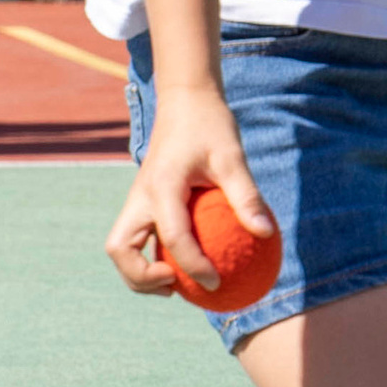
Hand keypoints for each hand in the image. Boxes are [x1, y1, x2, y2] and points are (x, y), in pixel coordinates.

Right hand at [106, 86, 275, 299]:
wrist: (185, 100)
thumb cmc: (210, 125)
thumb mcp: (233, 157)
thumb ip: (246, 196)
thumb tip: (266, 233)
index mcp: (161, 186)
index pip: (172, 236)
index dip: (192, 266)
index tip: (217, 282)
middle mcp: (141, 196)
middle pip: (119, 248)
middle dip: (141, 277)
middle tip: (177, 286)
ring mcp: (138, 199)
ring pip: (121, 246)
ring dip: (139, 272)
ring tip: (177, 284)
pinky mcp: (144, 201)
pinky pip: (139, 237)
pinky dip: (152, 257)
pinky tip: (187, 265)